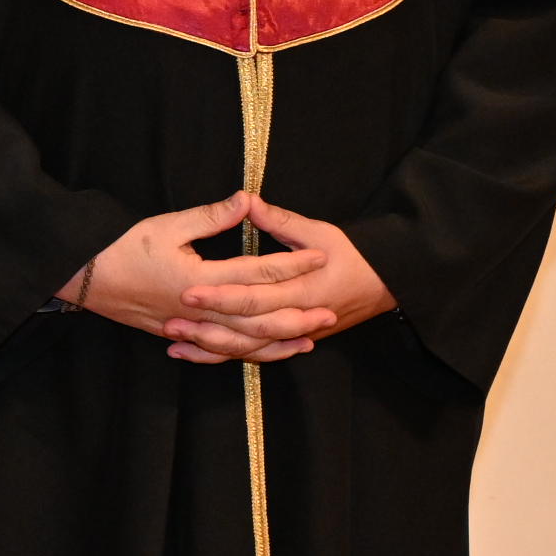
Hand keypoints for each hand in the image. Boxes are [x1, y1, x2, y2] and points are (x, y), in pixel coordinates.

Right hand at [66, 192, 388, 364]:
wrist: (82, 277)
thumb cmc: (121, 247)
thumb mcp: (167, 225)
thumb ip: (212, 216)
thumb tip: (247, 200)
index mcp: (201, 280)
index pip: (258, 272)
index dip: (292, 263)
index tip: (321, 256)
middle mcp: (200, 310)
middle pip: (259, 318)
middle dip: (297, 314)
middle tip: (330, 312)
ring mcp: (190, 327)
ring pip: (243, 342)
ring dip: (278, 342)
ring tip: (308, 339)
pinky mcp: (179, 334)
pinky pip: (220, 351)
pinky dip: (246, 353)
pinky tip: (264, 351)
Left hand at [172, 196, 394, 359]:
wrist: (384, 284)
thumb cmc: (353, 254)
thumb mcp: (320, 232)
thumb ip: (281, 221)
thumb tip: (247, 200)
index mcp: (303, 289)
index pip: (255, 295)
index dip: (221, 294)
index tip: (189, 289)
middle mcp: (296, 317)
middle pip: (246, 326)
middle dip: (208, 325)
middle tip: (171, 319)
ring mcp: (293, 333)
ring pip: (247, 347)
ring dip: (209, 346)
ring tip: (173, 340)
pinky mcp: (288, 341)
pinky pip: (252, 354)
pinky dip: (221, 355)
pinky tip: (189, 352)